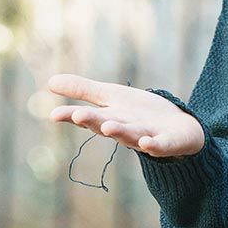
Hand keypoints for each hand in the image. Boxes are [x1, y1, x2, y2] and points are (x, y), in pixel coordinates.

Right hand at [44, 74, 204, 157]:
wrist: (178, 128)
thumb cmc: (140, 113)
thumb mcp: (111, 97)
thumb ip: (83, 91)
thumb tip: (49, 82)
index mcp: (109, 118)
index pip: (87, 117)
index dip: (71, 116)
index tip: (54, 114)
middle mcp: (125, 130)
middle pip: (106, 125)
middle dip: (93, 121)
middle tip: (78, 116)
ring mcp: (145, 137)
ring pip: (130, 136)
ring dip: (119, 132)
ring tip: (108, 127)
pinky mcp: (167, 142)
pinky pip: (160, 146)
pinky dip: (154, 145)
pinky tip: (147, 143)